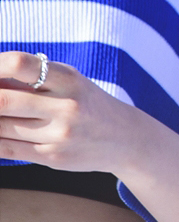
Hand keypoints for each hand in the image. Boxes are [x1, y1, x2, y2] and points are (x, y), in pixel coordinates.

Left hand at [0, 52, 140, 171]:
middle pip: (3, 101)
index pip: (21, 64)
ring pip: (1, 127)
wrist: (124, 139)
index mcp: (68, 79)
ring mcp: (59, 134)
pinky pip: (8, 149)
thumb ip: (28, 81)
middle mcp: (65, 107)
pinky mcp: (53, 157)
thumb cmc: (85, 103)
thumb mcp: (67, 83)